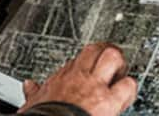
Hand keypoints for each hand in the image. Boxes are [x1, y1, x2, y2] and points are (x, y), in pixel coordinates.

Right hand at [21, 43, 137, 115]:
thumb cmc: (44, 114)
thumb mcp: (35, 101)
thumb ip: (34, 92)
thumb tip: (28, 86)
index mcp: (60, 76)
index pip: (77, 59)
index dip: (85, 62)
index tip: (88, 67)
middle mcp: (78, 76)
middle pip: (95, 49)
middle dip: (104, 51)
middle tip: (111, 60)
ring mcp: (95, 86)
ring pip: (112, 57)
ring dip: (120, 64)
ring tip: (122, 73)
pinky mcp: (109, 100)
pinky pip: (127, 85)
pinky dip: (130, 87)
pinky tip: (128, 92)